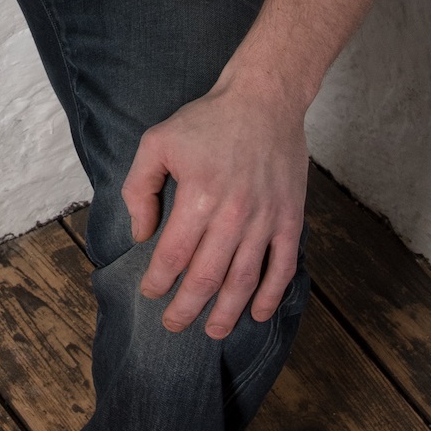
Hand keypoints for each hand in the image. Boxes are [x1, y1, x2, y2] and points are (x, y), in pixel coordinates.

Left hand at [122, 73, 307, 339]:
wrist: (265, 99)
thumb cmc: (207, 120)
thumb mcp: (157, 142)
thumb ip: (139, 188)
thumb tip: (142, 234)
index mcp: (198, 196)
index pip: (173, 255)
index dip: (158, 281)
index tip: (150, 293)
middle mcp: (234, 213)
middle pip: (206, 277)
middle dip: (186, 308)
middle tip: (173, 323)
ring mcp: (266, 218)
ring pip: (244, 280)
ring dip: (227, 311)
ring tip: (212, 331)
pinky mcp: (291, 218)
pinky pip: (283, 266)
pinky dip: (272, 295)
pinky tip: (258, 313)